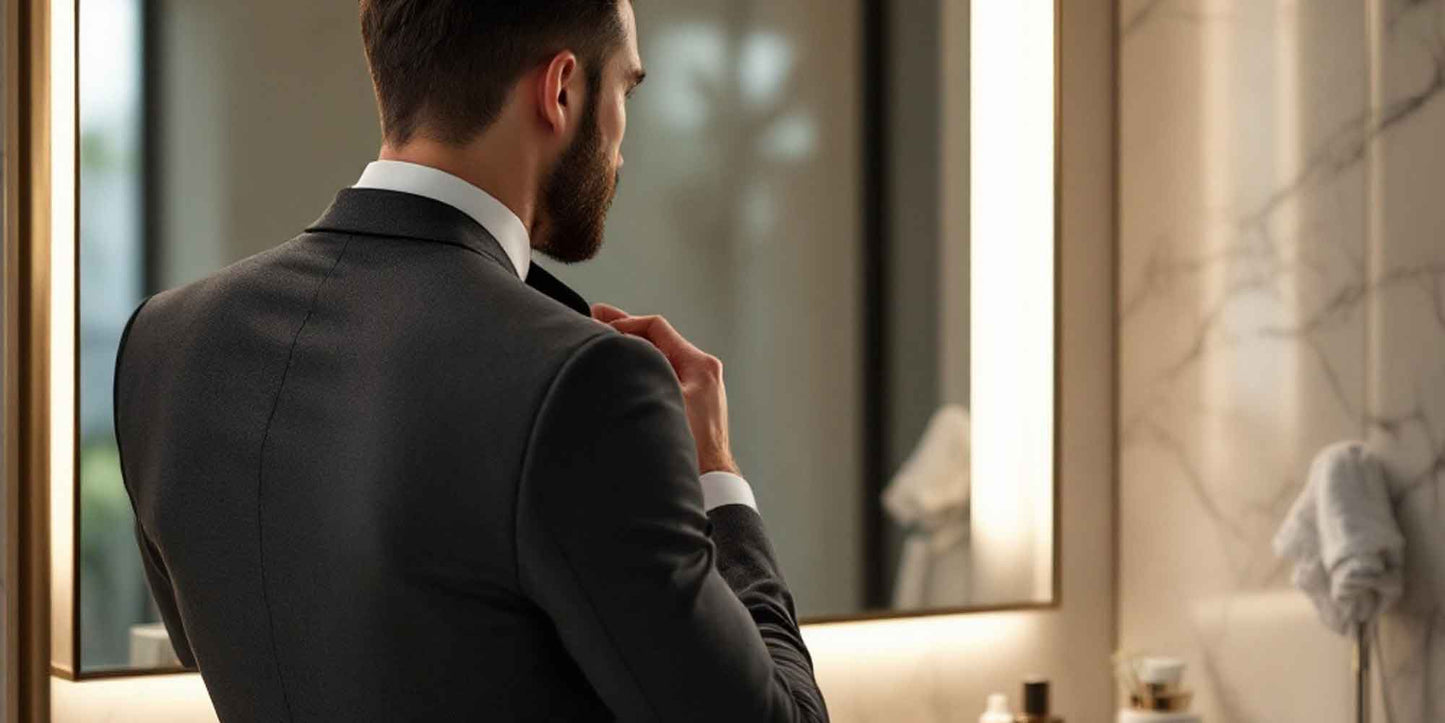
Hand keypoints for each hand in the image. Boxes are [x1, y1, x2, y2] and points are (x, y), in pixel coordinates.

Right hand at [591, 303, 739, 475]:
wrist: (709, 484)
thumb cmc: (689, 449)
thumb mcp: (660, 399)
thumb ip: (639, 368)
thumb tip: (613, 345)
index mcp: (700, 366)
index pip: (656, 328)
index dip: (625, 322)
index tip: (599, 325)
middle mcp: (701, 373)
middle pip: (656, 340)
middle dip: (623, 330)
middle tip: (593, 316)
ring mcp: (697, 389)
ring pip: (657, 358)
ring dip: (630, 350)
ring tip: (601, 341)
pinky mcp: (690, 405)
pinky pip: (660, 376)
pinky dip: (638, 369)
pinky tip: (618, 371)